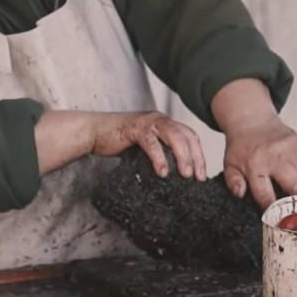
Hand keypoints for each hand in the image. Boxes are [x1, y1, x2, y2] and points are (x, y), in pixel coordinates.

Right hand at [92, 111, 206, 180]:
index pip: (190, 136)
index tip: (201, 175)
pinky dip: (159, 157)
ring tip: (185, 174)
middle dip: (195, 157)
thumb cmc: (119, 141)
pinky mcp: (134, 128)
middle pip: (186, 135)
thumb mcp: (146, 147)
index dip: (199, 155)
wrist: (95, 131)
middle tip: (197, 177)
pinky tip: (162, 171)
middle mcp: (159, 119)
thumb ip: (161, 152)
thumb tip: (177, 173)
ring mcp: (147, 122)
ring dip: (182, 156)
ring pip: (173, 136)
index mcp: (164, 123)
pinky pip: (151, 142)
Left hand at [211, 79, 296, 208]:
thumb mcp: (230, 163)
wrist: (252, 120)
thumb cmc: (241, 147)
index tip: (278, 221)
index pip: (264, 193)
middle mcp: (274, 157)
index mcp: (254, 165)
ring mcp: (290, 150)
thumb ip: (233, 180)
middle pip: (294, 185)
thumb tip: (239, 194)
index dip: (272, 209)